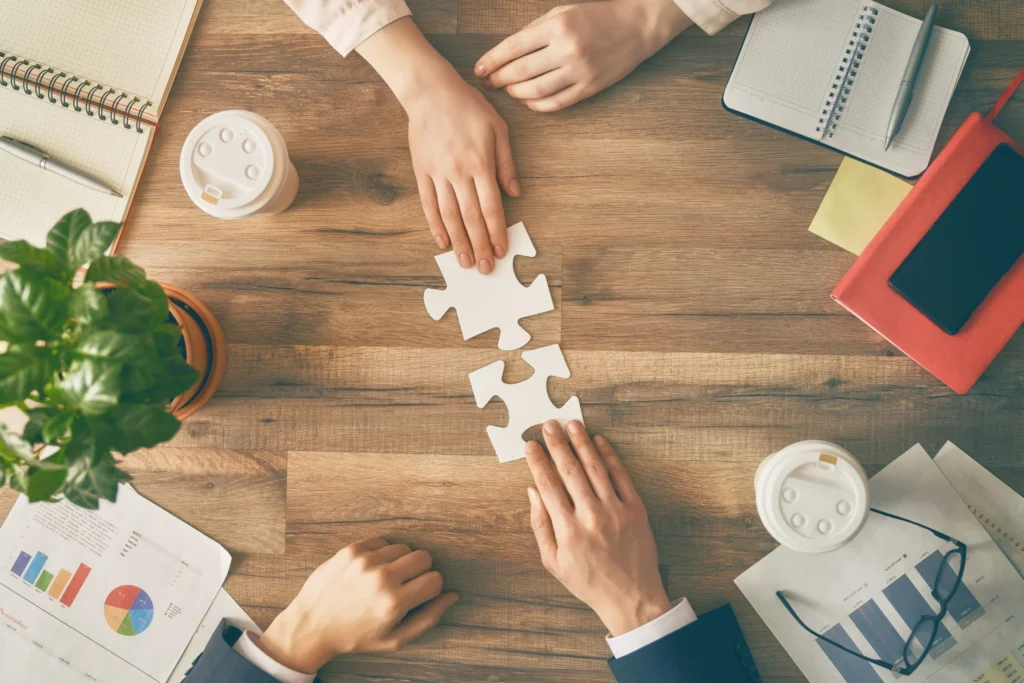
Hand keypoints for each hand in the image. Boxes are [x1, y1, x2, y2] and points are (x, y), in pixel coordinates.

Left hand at [257, 538, 458, 672]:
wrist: (311, 625)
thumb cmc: (355, 636)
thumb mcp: (394, 639)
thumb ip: (428, 618)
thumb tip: (453, 596)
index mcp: (394, 603)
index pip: (435, 580)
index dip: (432, 588)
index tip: (420, 594)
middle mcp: (381, 578)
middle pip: (424, 557)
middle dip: (420, 570)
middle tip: (405, 584)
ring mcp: (365, 561)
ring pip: (404, 547)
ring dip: (400, 561)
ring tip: (385, 578)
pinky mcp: (351, 550)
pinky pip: (383, 541)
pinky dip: (382, 553)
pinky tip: (372, 569)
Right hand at [357, 18, 518, 273]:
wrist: (430, 91)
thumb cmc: (469, 107)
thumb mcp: (498, 129)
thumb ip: (507, 164)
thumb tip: (515, 194)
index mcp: (481, 164)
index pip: (492, 208)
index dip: (497, 232)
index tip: (501, 251)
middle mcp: (459, 173)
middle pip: (471, 218)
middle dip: (479, 245)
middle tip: (484, 268)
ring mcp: (438, 174)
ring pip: (449, 216)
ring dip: (458, 242)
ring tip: (464, 262)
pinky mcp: (422, 172)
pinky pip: (429, 204)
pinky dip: (435, 225)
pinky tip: (442, 241)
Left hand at [475, 0, 691, 111]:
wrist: (636, 26)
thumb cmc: (597, 16)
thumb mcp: (563, 11)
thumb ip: (535, 30)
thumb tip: (507, 52)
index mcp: (557, 26)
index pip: (513, 47)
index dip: (491, 61)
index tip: (479, 69)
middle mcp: (567, 50)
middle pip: (520, 72)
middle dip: (498, 79)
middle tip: (488, 82)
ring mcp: (579, 72)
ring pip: (535, 92)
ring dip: (515, 93)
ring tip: (507, 90)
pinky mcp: (590, 88)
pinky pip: (556, 103)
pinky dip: (536, 105)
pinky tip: (528, 101)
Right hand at [525, 420, 670, 636]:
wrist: (630, 596)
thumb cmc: (588, 581)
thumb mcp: (553, 562)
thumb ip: (540, 525)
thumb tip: (532, 492)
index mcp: (568, 530)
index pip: (548, 485)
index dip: (538, 462)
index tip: (530, 444)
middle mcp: (591, 517)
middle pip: (570, 471)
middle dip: (557, 444)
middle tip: (548, 425)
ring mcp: (615, 511)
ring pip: (595, 468)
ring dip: (582, 443)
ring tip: (572, 424)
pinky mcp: (635, 509)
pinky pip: (621, 476)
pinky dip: (610, 456)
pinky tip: (599, 441)